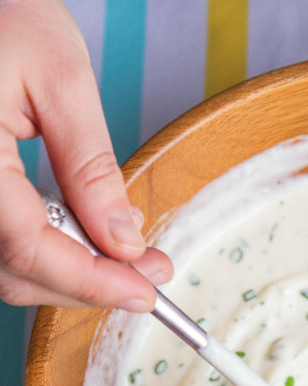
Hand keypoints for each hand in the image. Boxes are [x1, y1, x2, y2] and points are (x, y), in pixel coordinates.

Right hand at [0, 0, 172, 309]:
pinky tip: (85, 234)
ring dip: (69, 274)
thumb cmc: (1, 15)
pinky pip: (0, 245)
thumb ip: (92, 168)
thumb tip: (124, 242)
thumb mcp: (59, 80)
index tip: (145, 291)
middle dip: (89, 284)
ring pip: (6, 268)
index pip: (30, 249)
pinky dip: (44, 252)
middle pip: (16, 272)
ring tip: (126, 255)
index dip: (93, 281)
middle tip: (148, 275)